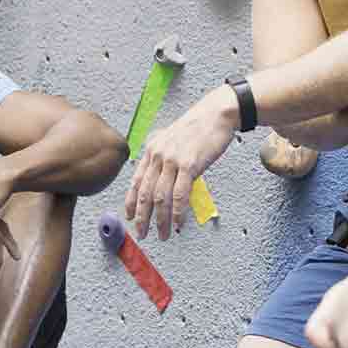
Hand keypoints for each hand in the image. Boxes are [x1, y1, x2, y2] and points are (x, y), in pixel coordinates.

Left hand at [125, 87, 238, 239]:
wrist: (216, 114)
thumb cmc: (198, 127)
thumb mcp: (172, 139)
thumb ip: (164, 157)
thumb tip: (161, 176)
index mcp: (152, 150)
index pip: (136, 180)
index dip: (132, 201)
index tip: (130, 216)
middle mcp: (158, 155)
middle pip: (145, 193)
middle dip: (142, 217)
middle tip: (143, 233)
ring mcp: (173, 160)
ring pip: (161, 197)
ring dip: (161, 220)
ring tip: (163, 234)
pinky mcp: (189, 165)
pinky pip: (180, 194)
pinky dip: (178, 212)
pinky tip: (179, 223)